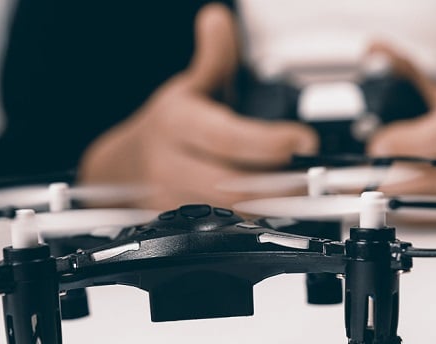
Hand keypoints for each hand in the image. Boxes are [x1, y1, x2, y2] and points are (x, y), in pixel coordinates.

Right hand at [78, 4, 316, 208]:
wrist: (124, 170)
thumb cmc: (165, 129)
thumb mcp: (189, 88)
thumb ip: (214, 58)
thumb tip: (218, 19)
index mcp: (176, 125)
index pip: (226, 138)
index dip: (270, 142)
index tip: (303, 139)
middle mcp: (171, 165)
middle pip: (231, 186)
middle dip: (278, 185)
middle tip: (311, 177)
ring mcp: (174, 201)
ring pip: (231, 214)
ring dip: (271, 207)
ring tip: (302, 193)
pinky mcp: (182, 228)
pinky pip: (226, 230)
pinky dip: (255, 222)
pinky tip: (277, 209)